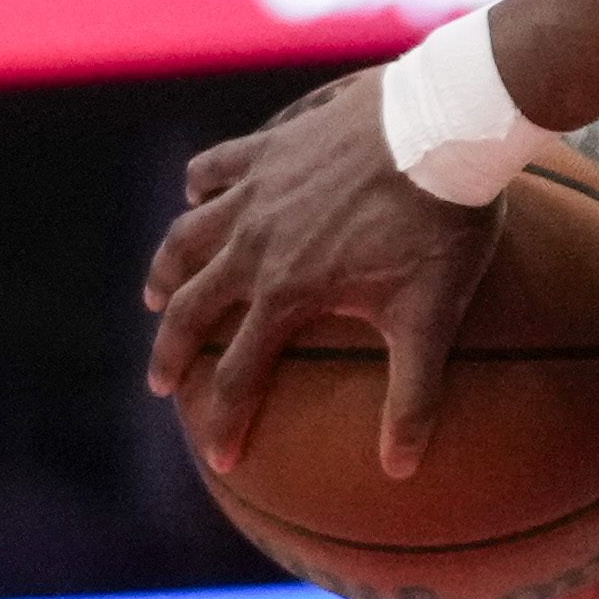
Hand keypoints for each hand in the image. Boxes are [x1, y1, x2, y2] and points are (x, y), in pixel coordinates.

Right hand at [144, 72, 502, 477]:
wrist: (442, 128)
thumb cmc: (441, 226)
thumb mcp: (433, 318)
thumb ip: (415, 395)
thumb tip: (402, 470)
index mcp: (286, 292)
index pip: (241, 374)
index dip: (225, 421)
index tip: (220, 457)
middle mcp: (253, 245)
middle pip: (190, 307)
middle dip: (173, 351)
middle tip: (162, 382)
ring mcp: (254, 192)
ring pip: (186, 237)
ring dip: (166, 271)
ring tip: (157, 294)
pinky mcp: (267, 148)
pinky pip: (213, 167)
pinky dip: (199, 186)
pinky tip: (197, 195)